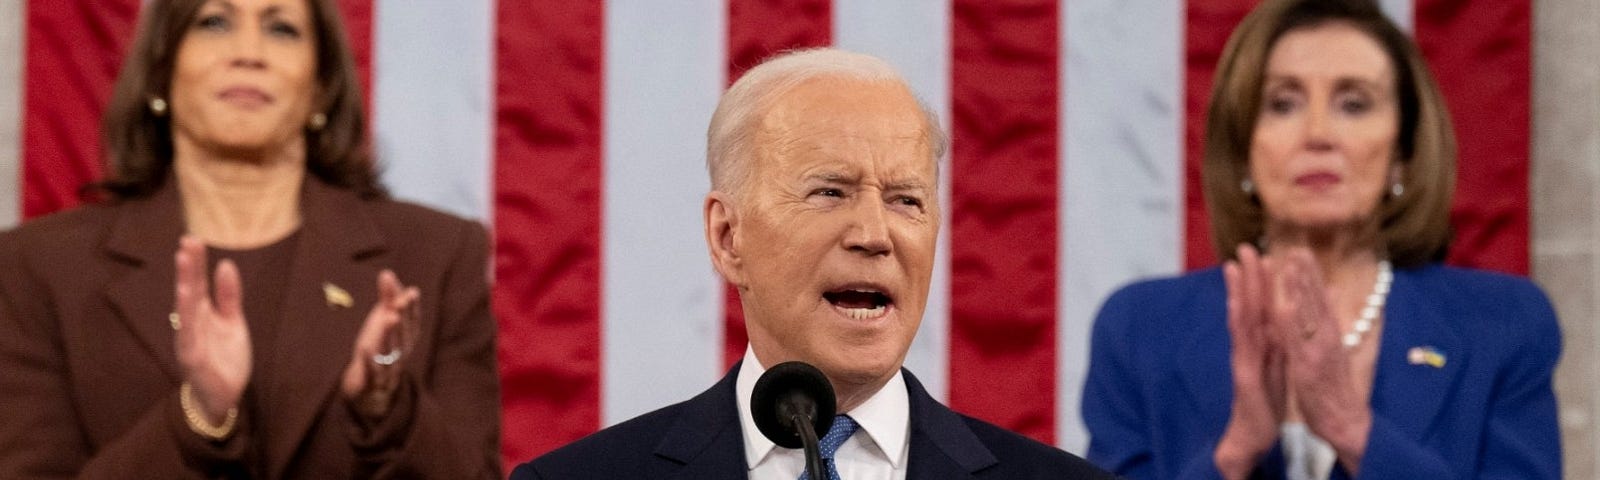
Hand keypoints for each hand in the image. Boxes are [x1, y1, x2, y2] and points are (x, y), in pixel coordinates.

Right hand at [173, 235, 252, 423]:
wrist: (223, 396)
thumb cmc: (224, 357)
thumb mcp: (232, 322)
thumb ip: (229, 296)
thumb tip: (226, 264)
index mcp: (203, 313)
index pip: (198, 283)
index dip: (196, 262)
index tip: (194, 238)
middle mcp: (192, 323)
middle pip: (190, 290)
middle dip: (189, 267)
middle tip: (188, 241)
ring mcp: (190, 340)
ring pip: (186, 309)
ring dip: (185, 286)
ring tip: (184, 264)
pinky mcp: (192, 359)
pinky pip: (189, 338)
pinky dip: (187, 321)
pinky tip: (186, 303)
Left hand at [341, 270, 419, 420]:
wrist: (369, 391)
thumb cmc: (379, 350)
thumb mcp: (382, 324)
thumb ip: (386, 300)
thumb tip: (387, 273)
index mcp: (406, 340)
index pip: (412, 322)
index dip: (412, 307)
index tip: (412, 291)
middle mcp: (400, 354)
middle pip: (404, 335)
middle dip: (404, 316)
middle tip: (401, 300)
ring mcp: (387, 369)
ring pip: (390, 352)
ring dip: (391, 335)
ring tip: (389, 318)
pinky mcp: (370, 382)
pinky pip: (371, 372)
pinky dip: (369, 361)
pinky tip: (365, 348)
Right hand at [1214, 244, 1285, 478]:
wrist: (1254, 433)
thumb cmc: (1266, 400)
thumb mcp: (1278, 364)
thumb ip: (1281, 340)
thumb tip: (1286, 317)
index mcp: (1262, 343)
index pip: (1263, 307)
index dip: (1264, 281)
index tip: (1266, 255)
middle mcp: (1249, 346)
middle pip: (1249, 305)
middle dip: (1248, 276)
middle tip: (1245, 247)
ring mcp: (1244, 358)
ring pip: (1241, 319)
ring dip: (1237, 291)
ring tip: (1234, 267)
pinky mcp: (1244, 373)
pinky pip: (1243, 344)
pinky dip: (1240, 322)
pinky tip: (1237, 304)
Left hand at [1270, 248, 1371, 472]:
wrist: (1343, 419)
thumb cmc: (1334, 384)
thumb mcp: (1332, 348)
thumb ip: (1330, 319)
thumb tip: (1332, 290)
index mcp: (1328, 333)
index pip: (1318, 299)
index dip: (1310, 275)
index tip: (1301, 251)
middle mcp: (1326, 338)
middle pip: (1316, 301)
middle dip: (1306, 274)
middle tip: (1297, 248)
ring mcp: (1318, 351)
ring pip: (1309, 315)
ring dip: (1300, 290)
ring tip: (1292, 267)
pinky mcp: (1308, 367)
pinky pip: (1299, 343)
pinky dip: (1293, 325)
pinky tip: (1285, 307)